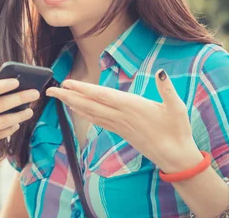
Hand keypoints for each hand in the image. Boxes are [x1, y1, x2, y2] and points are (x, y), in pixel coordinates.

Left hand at [46, 69, 202, 172]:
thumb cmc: (177, 131)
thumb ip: (167, 89)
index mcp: (132, 107)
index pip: (102, 95)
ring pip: (91, 113)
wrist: (176, 158)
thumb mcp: (177, 108)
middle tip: (50, 90)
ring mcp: (119, 126)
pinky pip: (98, 121)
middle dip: (69, 96)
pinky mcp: (121, 132)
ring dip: (73, 104)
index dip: (83, 89)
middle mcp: (121, 116)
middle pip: (90, 105)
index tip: (66, 83)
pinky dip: (84, 115)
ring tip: (59, 97)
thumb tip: (161, 71)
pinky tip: (76, 110)